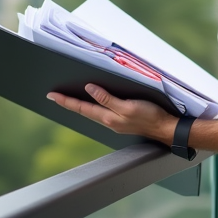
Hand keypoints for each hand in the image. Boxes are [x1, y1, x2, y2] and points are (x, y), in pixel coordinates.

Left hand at [47, 84, 175, 144]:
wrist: (165, 128)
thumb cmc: (150, 116)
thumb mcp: (128, 105)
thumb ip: (107, 99)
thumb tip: (89, 89)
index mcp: (108, 118)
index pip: (82, 108)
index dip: (66, 101)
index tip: (52, 96)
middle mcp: (108, 121)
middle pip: (83, 111)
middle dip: (68, 103)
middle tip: (54, 96)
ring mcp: (115, 122)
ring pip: (91, 113)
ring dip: (78, 106)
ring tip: (68, 100)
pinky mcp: (122, 121)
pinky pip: (101, 113)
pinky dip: (91, 108)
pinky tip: (91, 104)